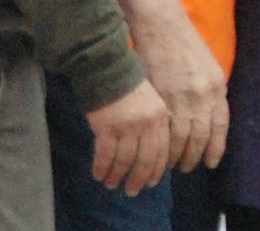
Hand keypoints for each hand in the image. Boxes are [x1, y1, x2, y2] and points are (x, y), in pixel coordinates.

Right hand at [86, 78, 169, 195]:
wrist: (108, 68)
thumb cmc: (129, 85)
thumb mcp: (151, 102)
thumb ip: (153, 125)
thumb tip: (149, 154)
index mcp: (160, 118)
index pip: (162, 152)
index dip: (155, 170)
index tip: (150, 183)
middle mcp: (146, 125)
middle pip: (145, 160)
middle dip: (137, 179)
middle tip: (131, 192)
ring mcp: (126, 127)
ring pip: (124, 161)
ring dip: (117, 175)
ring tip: (111, 184)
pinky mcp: (106, 127)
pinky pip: (105, 155)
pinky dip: (101, 167)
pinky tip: (98, 174)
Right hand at [136, 11, 229, 169]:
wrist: (162, 25)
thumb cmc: (184, 42)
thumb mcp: (208, 65)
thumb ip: (211, 90)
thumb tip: (209, 116)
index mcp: (218, 86)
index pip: (220, 126)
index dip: (216, 147)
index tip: (211, 162)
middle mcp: (204, 96)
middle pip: (201, 136)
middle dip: (195, 156)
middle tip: (188, 166)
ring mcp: (182, 98)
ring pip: (182, 138)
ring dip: (177, 155)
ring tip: (172, 164)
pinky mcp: (161, 98)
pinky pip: (165, 131)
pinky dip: (163, 145)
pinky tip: (159, 151)